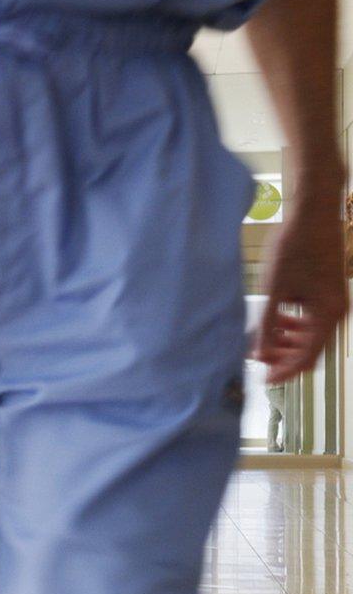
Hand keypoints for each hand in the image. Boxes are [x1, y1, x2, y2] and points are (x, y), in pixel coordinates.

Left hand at [258, 197, 348, 384]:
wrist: (312, 214)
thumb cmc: (292, 248)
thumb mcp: (274, 289)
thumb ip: (268, 323)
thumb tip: (260, 353)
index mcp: (327, 315)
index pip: (307, 358)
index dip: (284, 370)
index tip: (263, 379)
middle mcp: (336, 313)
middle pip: (311, 349)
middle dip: (284, 356)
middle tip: (257, 358)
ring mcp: (334, 303)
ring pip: (311, 335)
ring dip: (288, 341)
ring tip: (262, 340)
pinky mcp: (327, 293)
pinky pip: (312, 320)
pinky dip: (294, 326)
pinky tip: (275, 320)